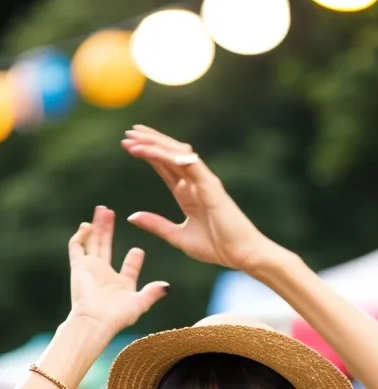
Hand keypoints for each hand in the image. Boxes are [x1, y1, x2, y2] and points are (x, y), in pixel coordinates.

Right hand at [68, 205, 168, 335]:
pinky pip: (76, 247)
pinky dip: (80, 236)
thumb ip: (152, 293)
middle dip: (108, 229)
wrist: (95, 320)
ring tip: (101, 209)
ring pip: (93, 242)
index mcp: (122, 284)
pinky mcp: (78, 268)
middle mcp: (105, 274)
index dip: (135, 258)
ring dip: (96, 226)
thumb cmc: (117, 316)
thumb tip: (167, 287)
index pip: (129, 267)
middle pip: (106, 246)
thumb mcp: (139, 304)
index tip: (138, 251)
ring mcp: (91, 269)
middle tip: (109, 211)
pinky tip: (86, 226)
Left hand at [122, 126, 271, 272]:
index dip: (147, 155)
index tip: (128, 146)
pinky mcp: (210, 184)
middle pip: (168, 155)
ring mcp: (203, 181)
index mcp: (188, 194)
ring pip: (175, 154)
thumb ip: (156, 224)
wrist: (240, 255)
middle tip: (127, 133)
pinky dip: (167, 156)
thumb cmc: (217, 247)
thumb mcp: (178, 236)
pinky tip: (149, 150)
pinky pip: (186, 164)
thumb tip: (132, 216)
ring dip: (154, 144)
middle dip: (148, 142)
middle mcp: (195, 183)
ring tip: (134, 137)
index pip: (164, 167)